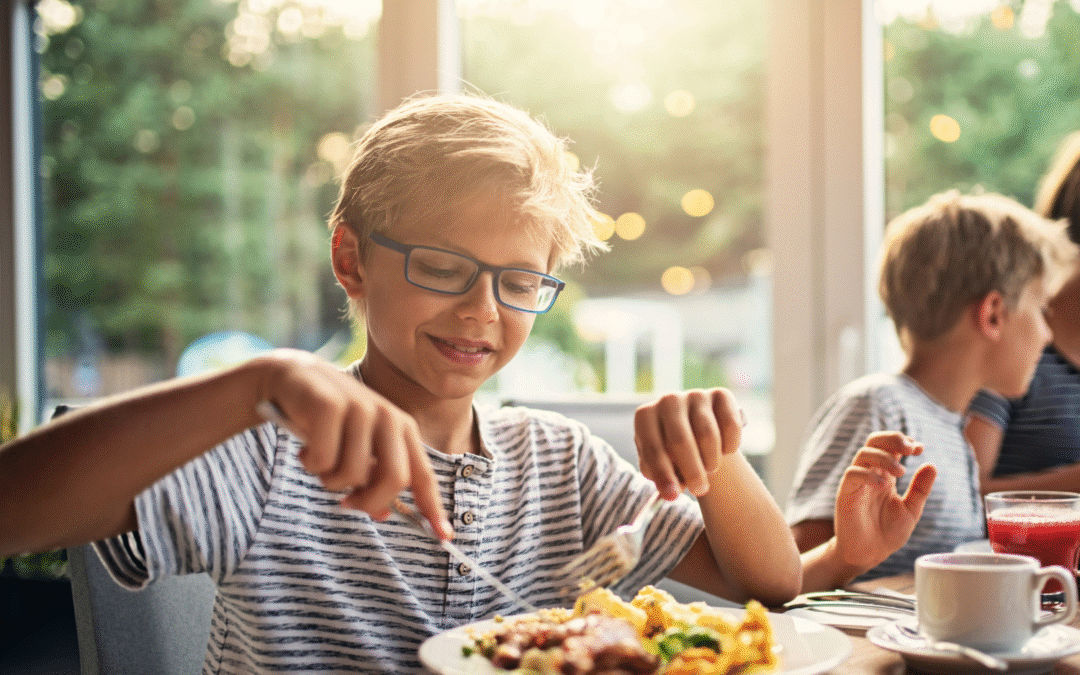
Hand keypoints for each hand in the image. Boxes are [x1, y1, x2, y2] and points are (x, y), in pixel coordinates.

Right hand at [253, 349, 451, 538]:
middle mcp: (388, 416)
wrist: (294, 379)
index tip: (444, 536)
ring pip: (352, 475)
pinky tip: (305, 448)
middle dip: (369, 501)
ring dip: (330, 481)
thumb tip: (384, 514)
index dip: (433, 507)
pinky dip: (310, 464)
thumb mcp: (358, 449)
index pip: (423, 474)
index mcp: (403, 428)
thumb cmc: (330, 422)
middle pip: (395, 480)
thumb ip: (373, 479)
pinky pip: (323, 461)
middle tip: (347, 504)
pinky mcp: (330, 406)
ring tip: (320, 462)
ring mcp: (361, 409)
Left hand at [633, 388, 742, 499]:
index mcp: (645, 416)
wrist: (697, 436)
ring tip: (709, 469)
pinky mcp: (721, 395)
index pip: (653, 448)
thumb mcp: (661, 467)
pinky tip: (725, 451)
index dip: (663, 475)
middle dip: (692, 471)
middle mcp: (668, 400)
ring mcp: (695, 395)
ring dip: (711, 460)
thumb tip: (671, 492)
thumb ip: (662, 479)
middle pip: (680, 440)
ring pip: (707, 434)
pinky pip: (730, 424)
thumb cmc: (673, 456)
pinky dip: (730, 444)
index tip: (672, 497)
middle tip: (700, 490)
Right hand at [833, 431, 936, 570]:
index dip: (904, 441)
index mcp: (885, 474)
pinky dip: (869, 475)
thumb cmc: (887, 532)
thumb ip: (920, 488)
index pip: (891, 446)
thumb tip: (931, 464)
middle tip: (910, 448)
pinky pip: (853, 474)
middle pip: (874, 441)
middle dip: (892, 438)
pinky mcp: (846, 493)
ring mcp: (857, 482)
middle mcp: (870, 473)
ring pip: (864, 454)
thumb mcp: (911, 509)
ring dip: (884, 457)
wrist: (869, 554)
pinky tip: (884, 485)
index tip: (920, 449)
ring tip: (901, 471)